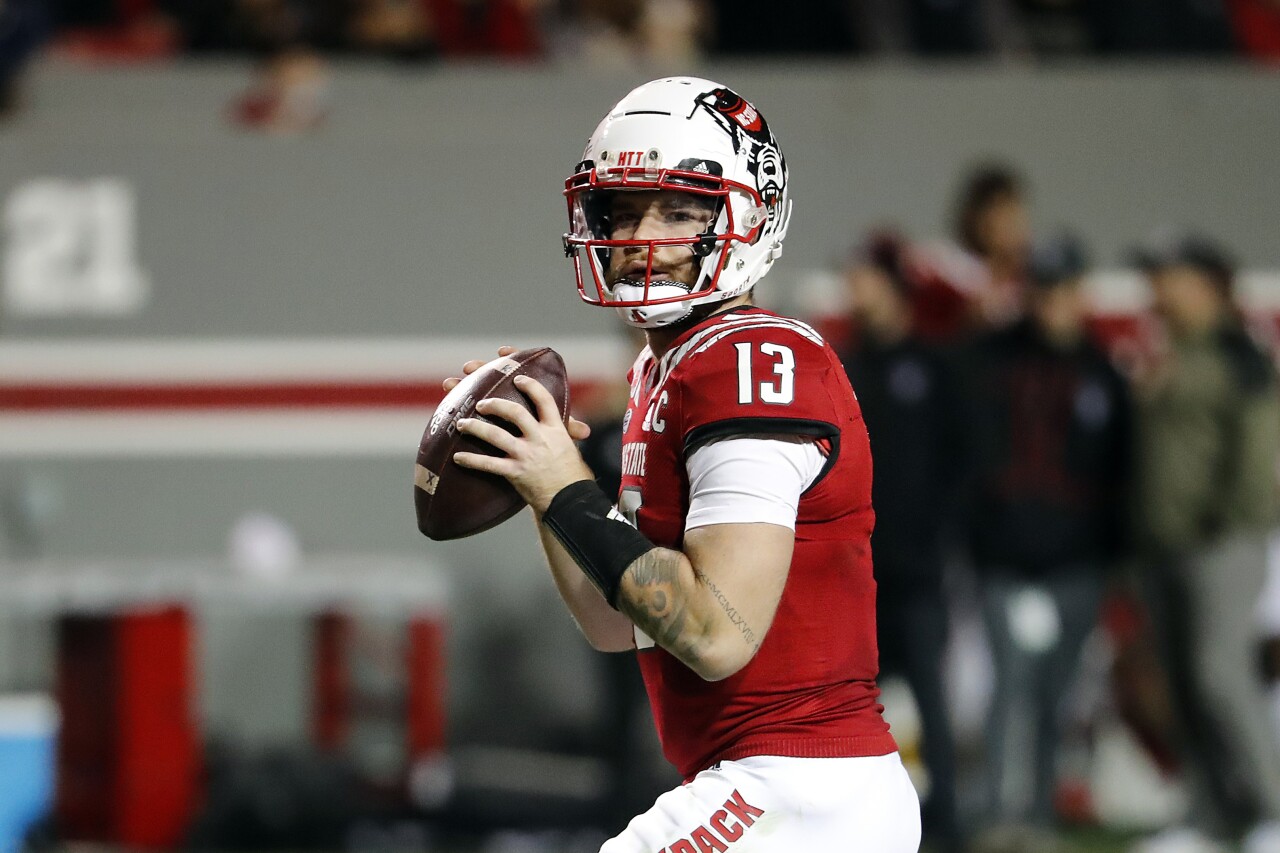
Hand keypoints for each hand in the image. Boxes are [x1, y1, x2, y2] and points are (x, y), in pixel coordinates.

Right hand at [443, 346, 591, 440]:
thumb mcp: (554, 436)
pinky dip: (452, 404)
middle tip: (469, 367)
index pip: (519, 367)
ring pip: (473, 390)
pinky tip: (443, 403)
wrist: (532, 463)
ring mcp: (491, 404)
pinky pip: (462, 409)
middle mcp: (506, 394)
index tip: (502, 352)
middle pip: (492, 375)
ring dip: (460, 385)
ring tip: (449, 383)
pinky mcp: (478, 419)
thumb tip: (585, 431)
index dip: (511, 357)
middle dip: (480, 369)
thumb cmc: (544, 444)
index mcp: (525, 394)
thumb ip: (566, 429)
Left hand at [446, 348, 593, 512]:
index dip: (530, 387)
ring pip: (496, 435)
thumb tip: (574, 426)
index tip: (518, 379)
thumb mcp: (572, 449)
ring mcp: (526, 455)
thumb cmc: (573, 477)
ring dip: (476, 427)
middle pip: (515, 412)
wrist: (570, 502)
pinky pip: (488, 464)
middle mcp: (540, 439)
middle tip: (481, 403)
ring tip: (462, 423)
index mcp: (556, 430)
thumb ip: (567, 435)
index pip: (544, 400)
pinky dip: (471, 460)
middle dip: (495, 404)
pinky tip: (458, 457)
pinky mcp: (515, 473)